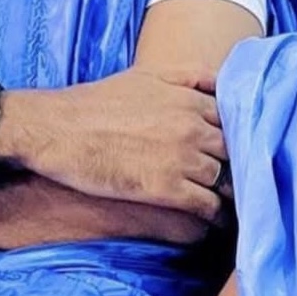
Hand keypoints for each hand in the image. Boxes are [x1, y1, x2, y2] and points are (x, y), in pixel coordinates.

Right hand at [0, 65, 229, 224]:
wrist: (57, 129)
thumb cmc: (96, 102)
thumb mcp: (143, 76)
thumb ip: (187, 77)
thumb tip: (221, 82)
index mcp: (187, 97)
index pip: (236, 118)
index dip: (238, 134)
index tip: (234, 148)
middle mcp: (191, 125)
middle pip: (237, 150)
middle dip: (239, 163)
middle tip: (236, 177)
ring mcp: (182, 157)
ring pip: (229, 180)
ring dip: (231, 192)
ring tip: (228, 201)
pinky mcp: (167, 188)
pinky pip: (210, 207)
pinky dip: (217, 216)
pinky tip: (212, 219)